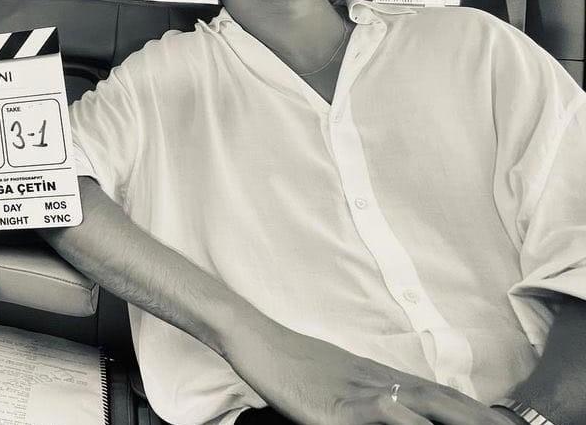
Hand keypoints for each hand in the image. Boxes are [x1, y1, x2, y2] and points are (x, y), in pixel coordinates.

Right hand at [230, 324, 508, 424]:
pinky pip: (378, 416)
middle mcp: (376, 383)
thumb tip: (398, 407)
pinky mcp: (334, 408)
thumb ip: (370, 392)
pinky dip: (403, 423)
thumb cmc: (291, 361)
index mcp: (379, 376)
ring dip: (452, 419)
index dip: (472, 410)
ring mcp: (357, 394)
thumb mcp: (338, 376)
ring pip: (418, 408)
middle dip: (475, 418)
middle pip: (440, 400)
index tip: (499, 422)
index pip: (438, 394)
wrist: (256, 337)